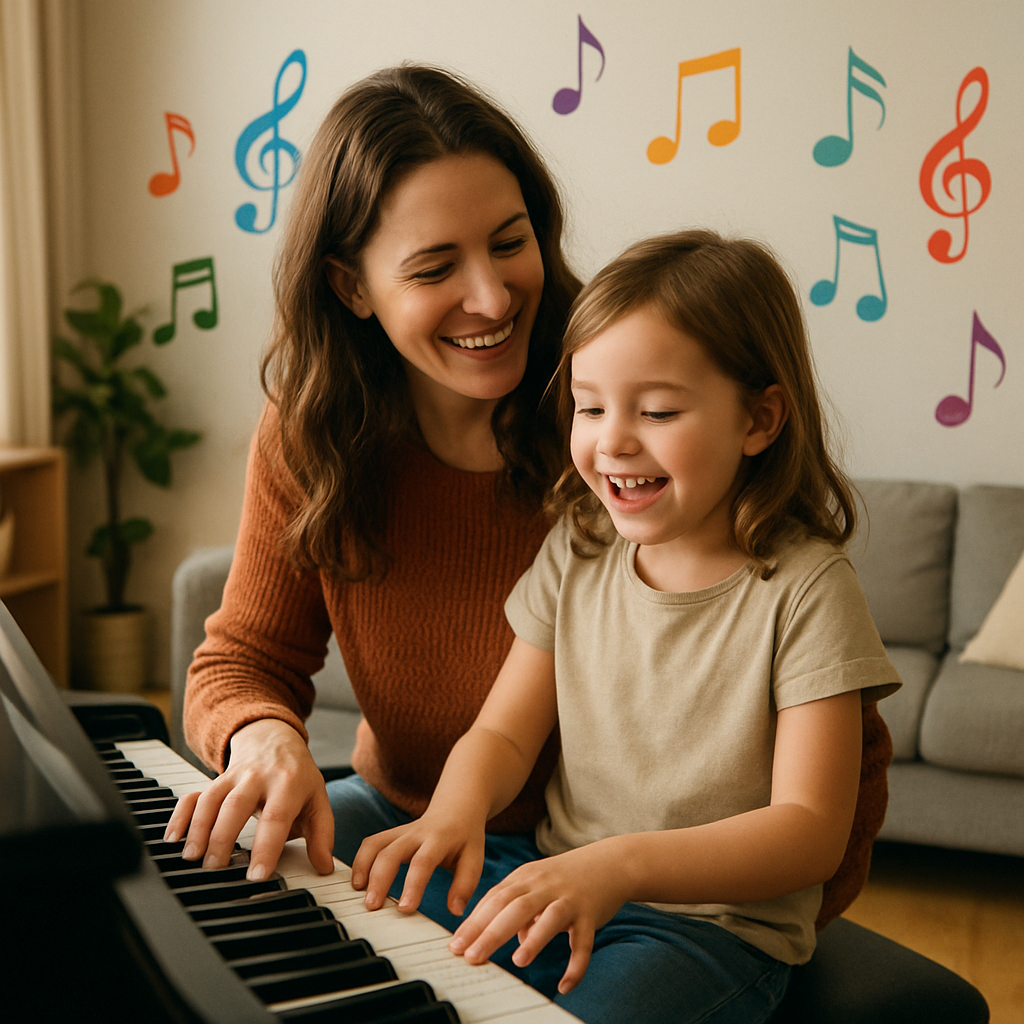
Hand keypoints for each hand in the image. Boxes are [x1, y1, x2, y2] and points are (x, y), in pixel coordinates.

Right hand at [163, 718, 334, 879]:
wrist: (275, 738)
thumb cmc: (297, 775)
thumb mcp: (317, 798)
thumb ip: (322, 833)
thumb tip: (323, 866)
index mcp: (288, 783)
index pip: (276, 817)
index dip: (266, 847)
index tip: (257, 875)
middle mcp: (258, 778)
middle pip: (236, 805)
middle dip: (223, 838)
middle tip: (216, 869)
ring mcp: (233, 777)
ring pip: (211, 799)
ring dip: (198, 829)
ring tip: (192, 858)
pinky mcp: (214, 780)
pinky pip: (193, 796)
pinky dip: (180, 816)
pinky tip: (172, 839)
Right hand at [350, 807, 486, 916]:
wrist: (456, 808)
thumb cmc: (465, 838)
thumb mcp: (474, 858)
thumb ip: (465, 884)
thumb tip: (455, 910)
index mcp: (439, 839)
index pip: (423, 862)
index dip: (412, 885)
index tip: (404, 909)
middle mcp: (416, 833)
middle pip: (391, 852)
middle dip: (379, 879)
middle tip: (372, 906)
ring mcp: (401, 832)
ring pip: (375, 845)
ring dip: (363, 868)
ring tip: (358, 894)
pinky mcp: (391, 835)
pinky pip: (370, 844)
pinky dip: (360, 862)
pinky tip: (358, 883)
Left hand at [448, 844, 627, 994]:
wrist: (610, 862)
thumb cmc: (566, 877)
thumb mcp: (537, 884)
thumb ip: (519, 907)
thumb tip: (512, 940)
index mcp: (526, 877)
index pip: (494, 898)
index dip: (474, 921)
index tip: (455, 944)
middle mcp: (545, 885)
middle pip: (513, 906)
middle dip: (490, 931)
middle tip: (470, 955)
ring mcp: (568, 899)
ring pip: (548, 918)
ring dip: (533, 940)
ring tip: (517, 961)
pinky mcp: (590, 914)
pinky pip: (583, 942)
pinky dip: (575, 965)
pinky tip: (565, 985)